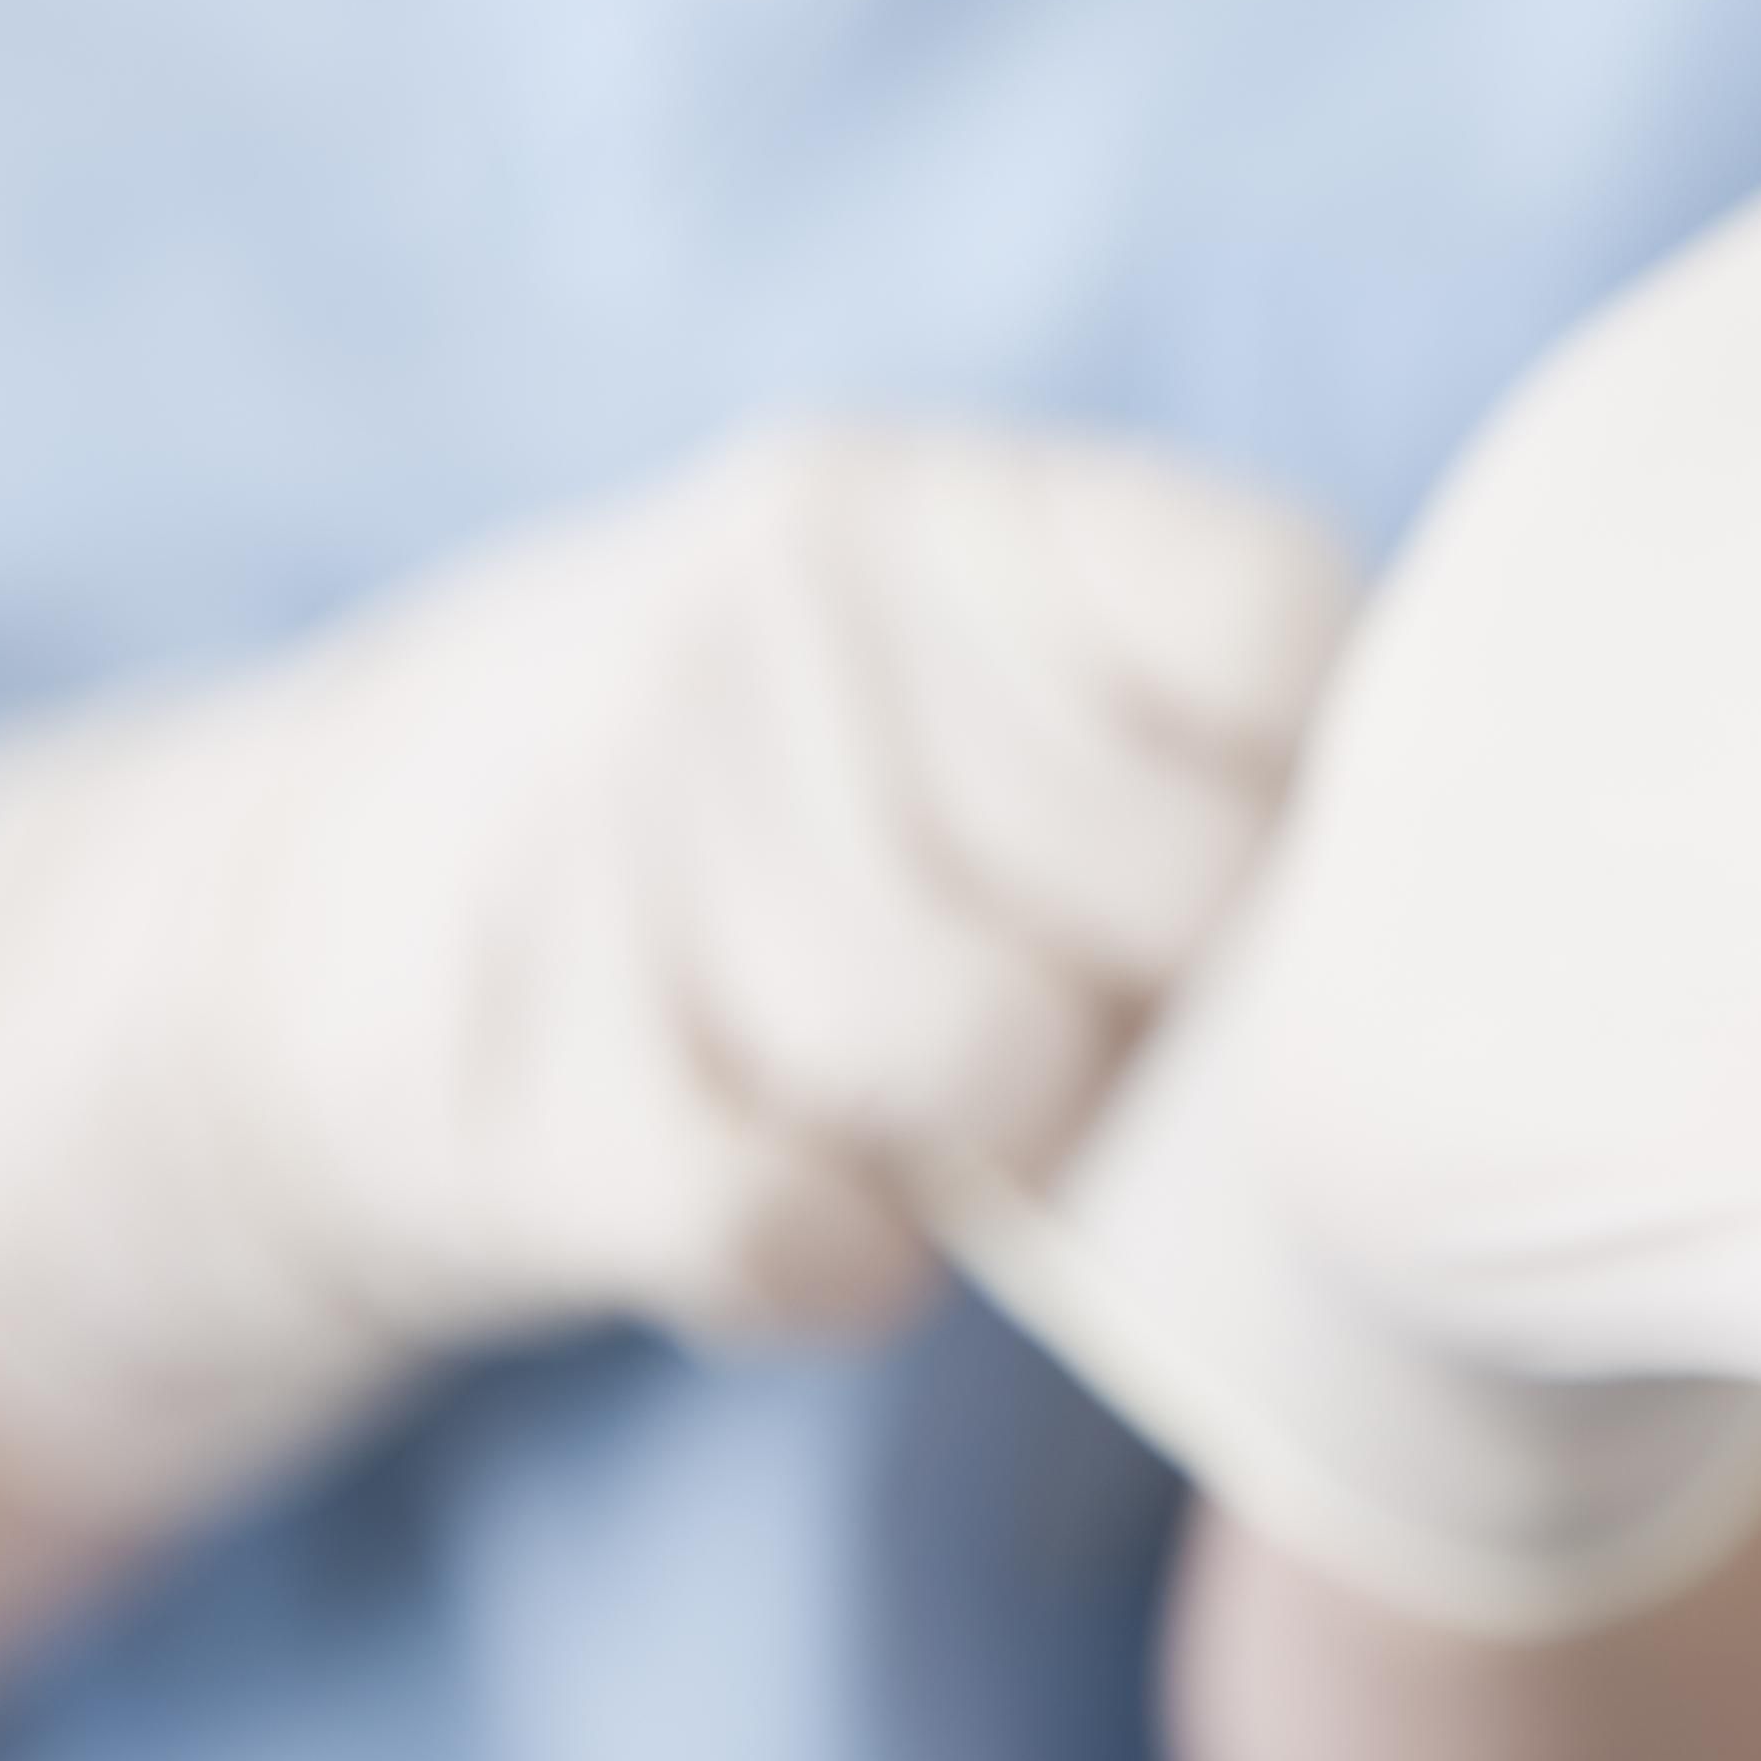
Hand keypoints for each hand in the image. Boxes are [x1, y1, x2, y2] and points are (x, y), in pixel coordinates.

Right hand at [0, 424, 1351, 1525]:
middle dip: (1175, 1003)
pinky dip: (849, 1255)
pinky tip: (816, 1190)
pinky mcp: (518, 1076)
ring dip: (1014, 1133)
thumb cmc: (755, 795)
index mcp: (922, 504)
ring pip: (1003, 1066)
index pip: (1279, 629)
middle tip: (1089, 1016)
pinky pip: (810, 1225)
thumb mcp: (928, 643)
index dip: (1327, 799)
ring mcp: (628, 834)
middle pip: (1181, 887)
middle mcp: (774, 615)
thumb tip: (1458, 846)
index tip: (1268, 868)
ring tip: (941, 1095)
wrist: (302, 907)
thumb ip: (1172, 693)